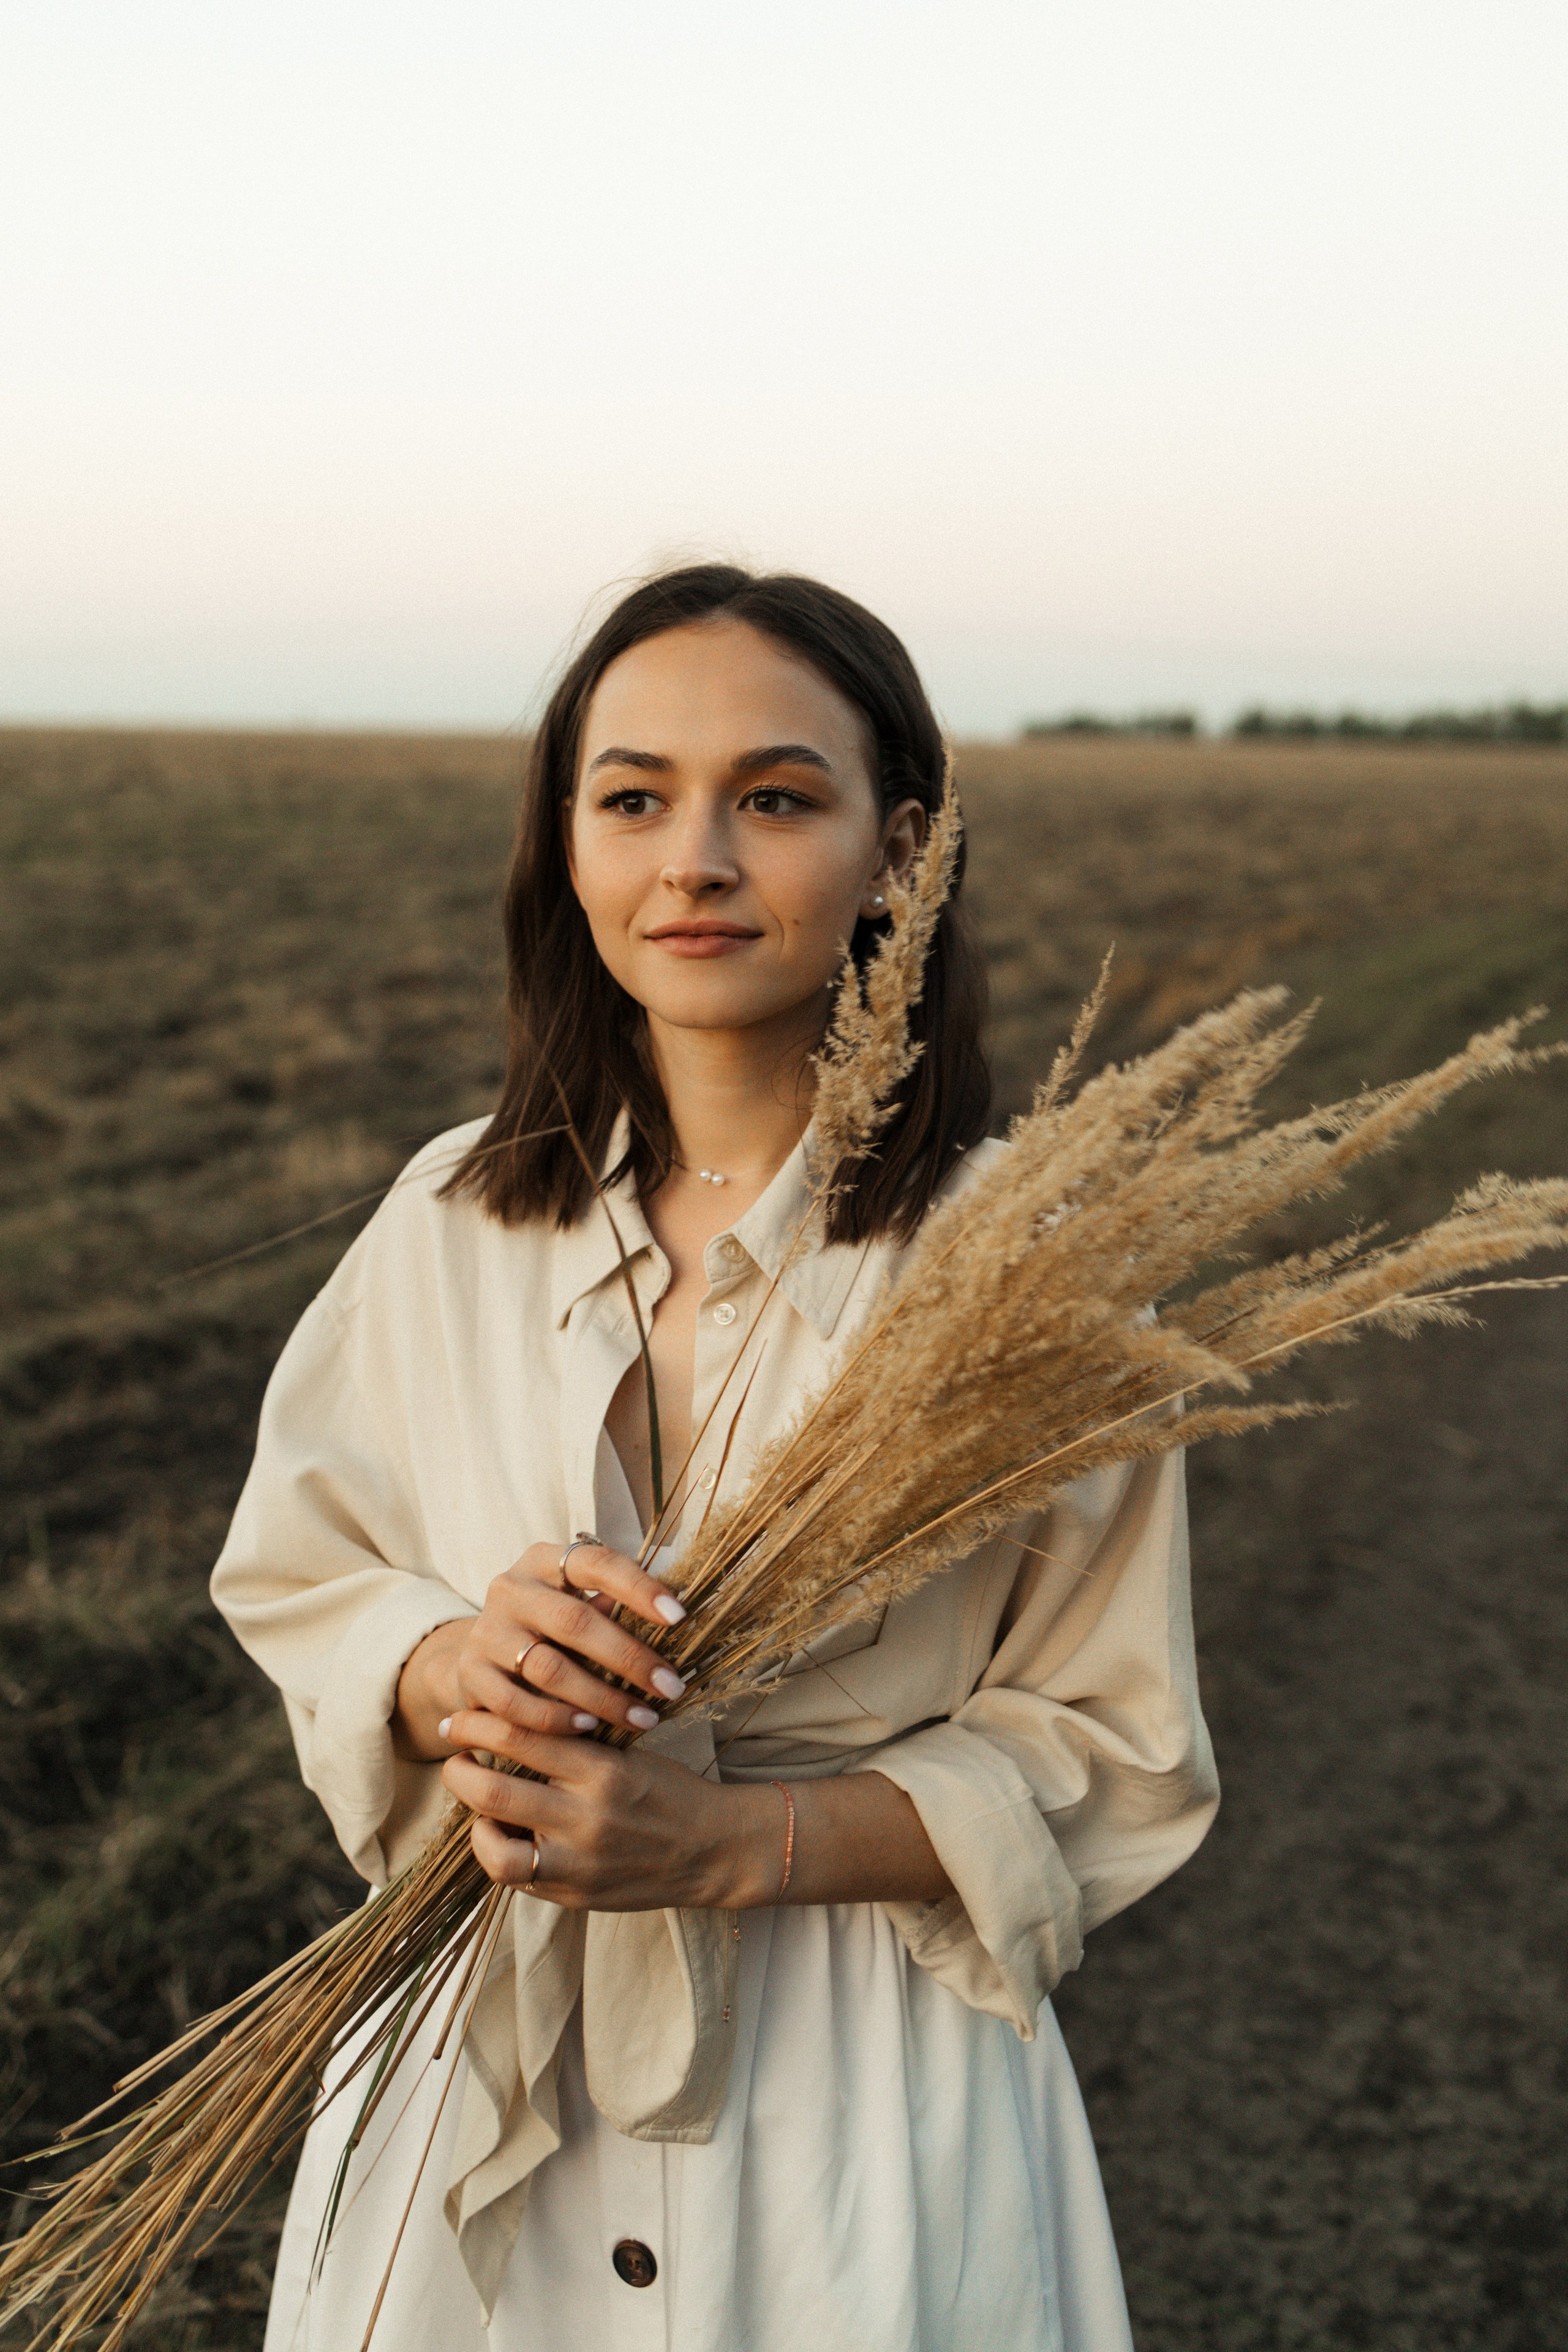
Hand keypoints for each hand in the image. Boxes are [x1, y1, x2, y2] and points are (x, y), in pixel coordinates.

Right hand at [391, 1539, 687, 1761]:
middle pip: (575, 1622)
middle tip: (671, 1688)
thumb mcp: (578, 1606)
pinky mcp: (470, 1674)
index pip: (596, 1563)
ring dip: (602, 1698)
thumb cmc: (551, 1631)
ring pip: (549, 1668)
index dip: (638, 1587)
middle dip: (630, 1658)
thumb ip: (612, 1606)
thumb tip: (672, 1615)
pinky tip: (590, 1728)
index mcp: (544, 1560)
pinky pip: (516, 1704)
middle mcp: (510, 1589)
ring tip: (643, 1717)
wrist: (481, 1658)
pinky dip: (557, 1719)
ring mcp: (486, 1632)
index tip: (678, 1616)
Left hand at [442, 1722, 778, 1910]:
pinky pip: (516, 1878)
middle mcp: (587, 1817)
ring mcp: (579, 1864)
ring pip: (495, 1848)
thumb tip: (510, 1720)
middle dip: (459, 1770)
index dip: (478, 1724)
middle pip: (493, 1791)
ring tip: (473, 1802)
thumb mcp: (629, 1752)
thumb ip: (575, 1744)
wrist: (714, 1849)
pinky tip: (503, 1836)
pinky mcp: (575, 1896)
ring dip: (472, 1820)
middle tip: (454, 1756)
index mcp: (602, 1770)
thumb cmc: (669, 1790)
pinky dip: (499, 1853)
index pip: (522, 1736)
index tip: (460, 1718)